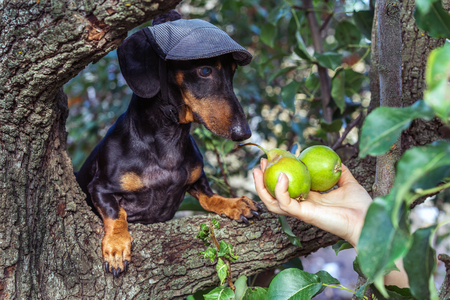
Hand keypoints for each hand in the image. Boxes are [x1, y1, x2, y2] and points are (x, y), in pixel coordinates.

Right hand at [252, 159, 371, 246]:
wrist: (367, 219)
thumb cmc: (360, 205)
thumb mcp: (348, 183)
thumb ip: (340, 172)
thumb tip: (336, 160)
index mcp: (310, 199)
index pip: (286, 188)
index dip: (277, 174)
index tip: (274, 158)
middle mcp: (302, 206)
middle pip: (274, 196)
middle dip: (262, 181)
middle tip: (261, 164)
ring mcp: (301, 211)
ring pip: (272, 203)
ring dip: (261, 187)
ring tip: (258, 171)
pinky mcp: (304, 214)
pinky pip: (285, 203)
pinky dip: (279, 190)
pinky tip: (281, 175)